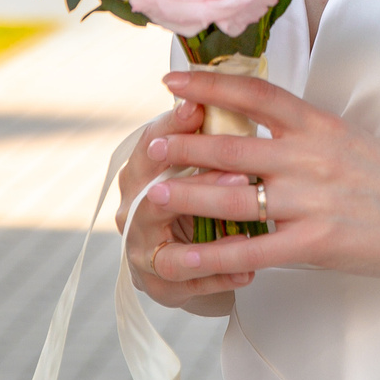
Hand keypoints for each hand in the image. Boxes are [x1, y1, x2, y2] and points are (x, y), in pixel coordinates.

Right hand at [118, 94, 255, 312]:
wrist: (179, 244)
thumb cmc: (191, 188)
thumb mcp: (196, 156)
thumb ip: (203, 131)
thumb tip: (213, 92)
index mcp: (139, 172)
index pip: (149, 145)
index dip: (172, 126)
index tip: (199, 108)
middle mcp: (132, 211)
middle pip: (154, 198)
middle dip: (199, 186)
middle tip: (241, 174)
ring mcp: (143, 252)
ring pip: (170, 254)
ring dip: (210, 246)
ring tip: (245, 237)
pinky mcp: (160, 285)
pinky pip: (190, 287)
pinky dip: (219, 279)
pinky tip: (248, 273)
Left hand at [137, 68, 379, 290]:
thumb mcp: (347, 139)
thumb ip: (302, 135)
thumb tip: (254, 128)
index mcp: (318, 124)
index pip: (255, 94)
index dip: (208, 84)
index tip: (172, 80)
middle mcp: (310, 156)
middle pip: (232, 145)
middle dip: (185, 143)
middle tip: (150, 143)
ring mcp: (311, 201)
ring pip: (232, 197)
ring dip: (185, 195)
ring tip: (152, 194)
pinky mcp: (315, 244)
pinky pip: (251, 251)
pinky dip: (210, 257)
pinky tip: (183, 261)